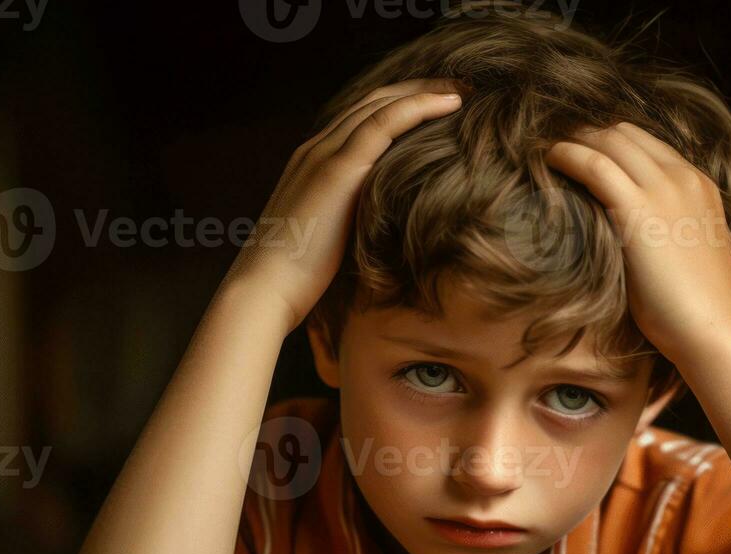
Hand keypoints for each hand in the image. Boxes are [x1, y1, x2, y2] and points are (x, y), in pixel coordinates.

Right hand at [223, 78, 464, 334]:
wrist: (265, 290)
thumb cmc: (299, 279)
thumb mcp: (334, 240)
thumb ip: (358, 222)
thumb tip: (391, 232)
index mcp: (315, 162)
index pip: (362, 118)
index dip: (401, 105)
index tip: (440, 105)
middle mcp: (317, 148)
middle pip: (373, 100)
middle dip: (418, 88)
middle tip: (461, 86)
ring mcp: (324, 154)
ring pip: (380, 103)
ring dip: (425, 90)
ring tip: (464, 88)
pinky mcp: (337, 169)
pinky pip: (383, 123)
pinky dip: (418, 107)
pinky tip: (450, 103)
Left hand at [544, 122, 730, 360]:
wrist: (715, 330)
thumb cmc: (705, 309)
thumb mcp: (708, 256)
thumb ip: (692, 234)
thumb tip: (679, 239)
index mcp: (700, 185)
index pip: (647, 143)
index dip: (609, 141)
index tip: (581, 151)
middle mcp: (683, 178)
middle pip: (624, 133)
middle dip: (587, 134)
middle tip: (556, 148)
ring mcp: (663, 189)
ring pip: (608, 140)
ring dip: (573, 141)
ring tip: (546, 152)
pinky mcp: (639, 210)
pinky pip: (594, 165)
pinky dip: (568, 156)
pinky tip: (549, 161)